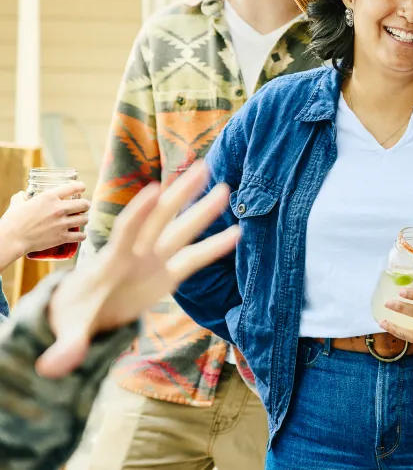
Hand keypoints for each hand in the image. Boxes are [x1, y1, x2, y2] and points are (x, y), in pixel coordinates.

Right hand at [0, 182, 88, 269]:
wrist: (12, 238)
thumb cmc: (13, 220)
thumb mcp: (17, 203)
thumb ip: (22, 197)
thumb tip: (22, 195)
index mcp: (50, 197)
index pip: (73, 187)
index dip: (80, 186)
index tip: (82, 188)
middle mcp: (59, 209)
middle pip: (84, 204)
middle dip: (85, 205)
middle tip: (83, 207)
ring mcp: (62, 223)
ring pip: (85, 219)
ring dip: (84, 219)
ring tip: (81, 220)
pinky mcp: (62, 237)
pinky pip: (81, 235)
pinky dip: (81, 235)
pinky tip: (80, 235)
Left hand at [39, 161, 238, 378]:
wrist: (84, 313)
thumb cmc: (75, 316)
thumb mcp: (70, 330)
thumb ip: (68, 345)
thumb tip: (54, 366)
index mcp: (112, 261)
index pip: (126, 232)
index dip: (138, 213)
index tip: (153, 189)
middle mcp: (137, 254)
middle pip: (160, 218)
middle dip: (180, 194)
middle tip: (201, 168)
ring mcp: (155, 261)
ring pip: (181, 230)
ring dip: (201, 209)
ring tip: (224, 187)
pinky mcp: (168, 275)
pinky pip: (194, 259)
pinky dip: (214, 247)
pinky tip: (235, 234)